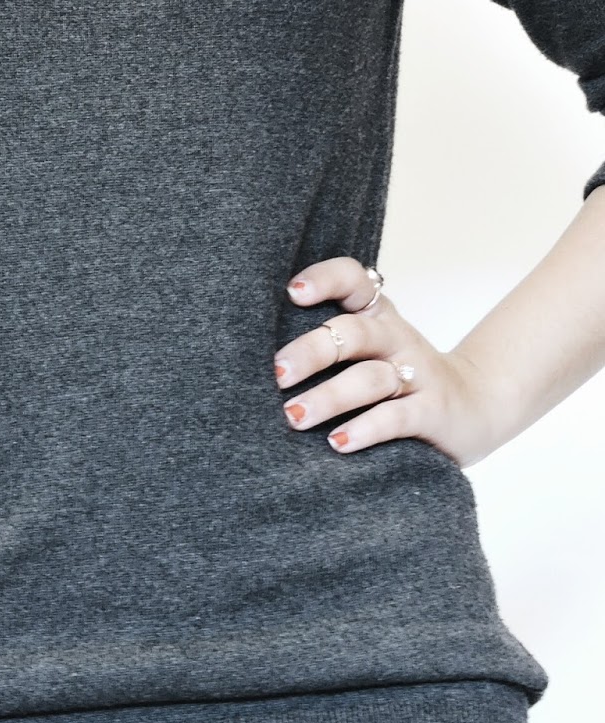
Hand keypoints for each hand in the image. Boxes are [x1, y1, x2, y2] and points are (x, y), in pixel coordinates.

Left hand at [274, 256, 512, 468]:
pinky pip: (398, 417)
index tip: (293, 292)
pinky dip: (366, 429)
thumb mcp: (367, 353)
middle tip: (276, 375)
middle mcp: (397, 339)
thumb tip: (247, 358)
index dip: (326, 279)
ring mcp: (418, 375)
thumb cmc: (397, 381)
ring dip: (329, 397)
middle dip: (311, 351)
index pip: (355, 281)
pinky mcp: (433, 412)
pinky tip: (338, 443)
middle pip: (354, 333)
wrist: (475, 409)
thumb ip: (325, 345)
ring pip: (370, 378)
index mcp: (376, 317)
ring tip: (293, 417)